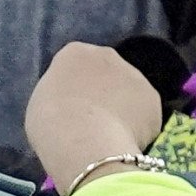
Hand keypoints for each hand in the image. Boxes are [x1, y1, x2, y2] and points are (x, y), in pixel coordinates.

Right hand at [27, 42, 171, 190]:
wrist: (84, 141)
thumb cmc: (51, 122)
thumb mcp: (42, 102)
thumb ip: (61, 94)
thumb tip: (73, 103)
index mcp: (76, 53)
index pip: (77, 65)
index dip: (76, 89)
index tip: (73, 108)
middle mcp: (109, 56)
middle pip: (107, 73)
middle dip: (104, 93)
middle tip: (95, 122)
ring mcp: (135, 75)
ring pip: (130, 93)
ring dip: (124, 109)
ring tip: (112, 136)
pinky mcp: (154, 99)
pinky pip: (145, 115)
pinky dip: (139, 128)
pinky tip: (126, 142)